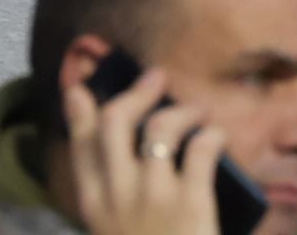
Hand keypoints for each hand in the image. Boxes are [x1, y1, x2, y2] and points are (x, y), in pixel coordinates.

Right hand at [62, 67, 227, 234]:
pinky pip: (201, 150)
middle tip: (156, 77)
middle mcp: (118, 194)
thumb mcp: (114, 232)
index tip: (79, 90)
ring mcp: (154, 197)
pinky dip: (211, 135)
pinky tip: (217, 136)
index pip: (81, 146)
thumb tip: (125, 154)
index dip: (79, 113)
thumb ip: (112, 199)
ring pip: (159, 128)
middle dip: (136, 92)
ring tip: (197, 111)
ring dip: (181, 111)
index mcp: (95, 205)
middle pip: (115, 122)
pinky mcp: (191, 204)